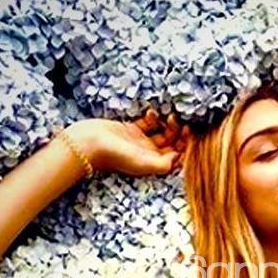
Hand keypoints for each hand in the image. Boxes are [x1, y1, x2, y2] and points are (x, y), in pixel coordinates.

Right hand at [64, 109, 190, 176]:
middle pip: (172, 144)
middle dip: (179, 134)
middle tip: (181, 123)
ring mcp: (139, 142)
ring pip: (162, 133)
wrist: (87, 143)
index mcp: (153, 164)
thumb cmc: (114, 155)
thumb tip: (178, 158)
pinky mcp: (130, 130)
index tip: (189, 134)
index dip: (187, 147)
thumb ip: (163, 165)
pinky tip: (151, 113)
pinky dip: (153, 118)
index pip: (177, 157)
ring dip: (168, 125)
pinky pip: (148, 124)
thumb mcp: (142, 163)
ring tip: (169, 116)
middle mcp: (148, 154)